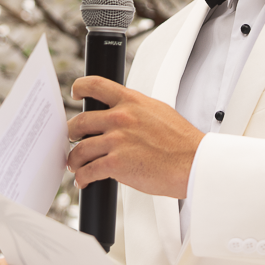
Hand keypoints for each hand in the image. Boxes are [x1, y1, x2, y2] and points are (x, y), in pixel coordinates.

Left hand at [67, 76, 205, 198]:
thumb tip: (122, 112)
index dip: (79, 87)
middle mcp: (121, 118)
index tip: (75, 93)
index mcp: (131, 101)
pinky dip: (82, 177)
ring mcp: (117, 140)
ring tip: (76, 166)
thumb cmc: (181, 141)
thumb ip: (136, 109)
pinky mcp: (116, 163)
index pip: (95, 85)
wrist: (193, 162)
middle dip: (71, 133)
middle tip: (72, 139)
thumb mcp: (158, 111)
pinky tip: (85, 180)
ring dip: (74, 160)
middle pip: (80, 121)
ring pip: (80, 149)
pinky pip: (88, 170)